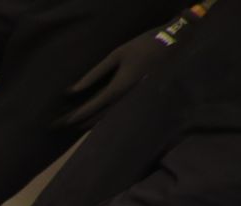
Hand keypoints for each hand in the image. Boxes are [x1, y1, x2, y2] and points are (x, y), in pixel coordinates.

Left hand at [59, 23, 179, 127]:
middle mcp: (128, 98)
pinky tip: (97, 120)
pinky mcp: (142, 99)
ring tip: (76, 126)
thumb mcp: (116, 55)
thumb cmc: (143, 46)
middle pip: (100, 117)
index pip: (94, 106)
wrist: (176, 44)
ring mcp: (136, 101)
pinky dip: (107, 118)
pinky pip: (121, 113)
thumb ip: (94, 74)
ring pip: (111, 118)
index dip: (78, 115)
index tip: (64, 121)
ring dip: (93, 124)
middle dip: (81, 123)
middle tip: (64, 127)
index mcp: (120, 87)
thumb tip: (73, 90)